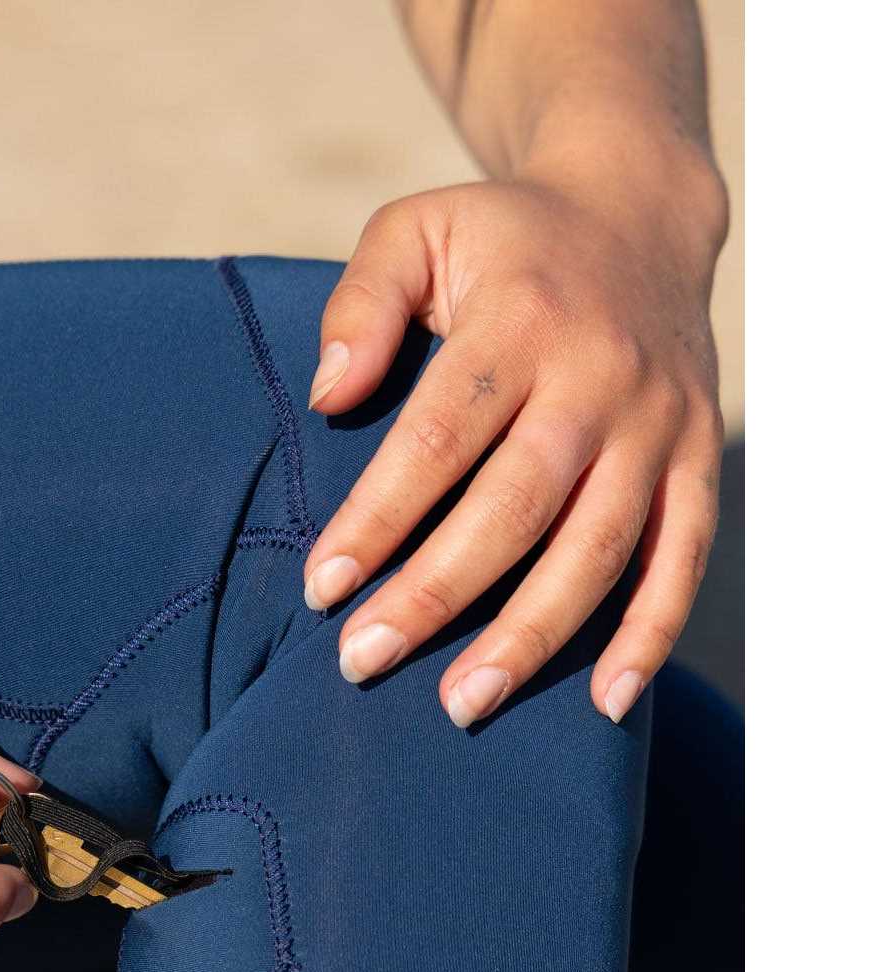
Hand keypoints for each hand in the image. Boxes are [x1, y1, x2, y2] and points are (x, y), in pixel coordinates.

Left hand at [303, 173, 725, 725]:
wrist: (639, 217)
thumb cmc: (502, 242)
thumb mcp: (418, 229)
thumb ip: (363, 302)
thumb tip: (327, 395)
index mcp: (520, 318)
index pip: (439, 435)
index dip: (380, 517)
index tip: (322, 586)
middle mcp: (599, 376)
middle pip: (514, 507)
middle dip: (435, 595)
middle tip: (361, 663)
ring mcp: (658, 424)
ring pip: (597, 548)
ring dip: (531, 636)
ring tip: (462, 704)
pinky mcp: (699, 459)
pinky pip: (681, 558)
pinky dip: (649, 634)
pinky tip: (603, 702)